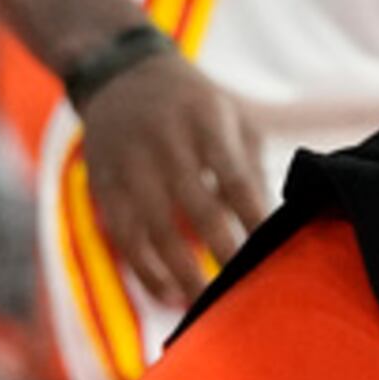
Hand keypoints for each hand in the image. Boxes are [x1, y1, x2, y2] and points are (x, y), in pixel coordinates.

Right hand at [76, 49, 269, 305]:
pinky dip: (147, 273)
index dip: (254, 218)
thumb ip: (251, 167)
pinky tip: (171, 295)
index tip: (273, 252)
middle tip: (248, 289)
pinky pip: (125, 239)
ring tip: (209, 305)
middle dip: (225, 252)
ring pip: (156, 230)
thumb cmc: (192, 104)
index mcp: (204, 120)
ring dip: (184, 274)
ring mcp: (130, 164)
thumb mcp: (231, 116)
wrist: (120, 74)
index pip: (235, 177)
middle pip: (197, 207)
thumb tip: (271, 225)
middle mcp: (164, 141)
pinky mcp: (105, 185)